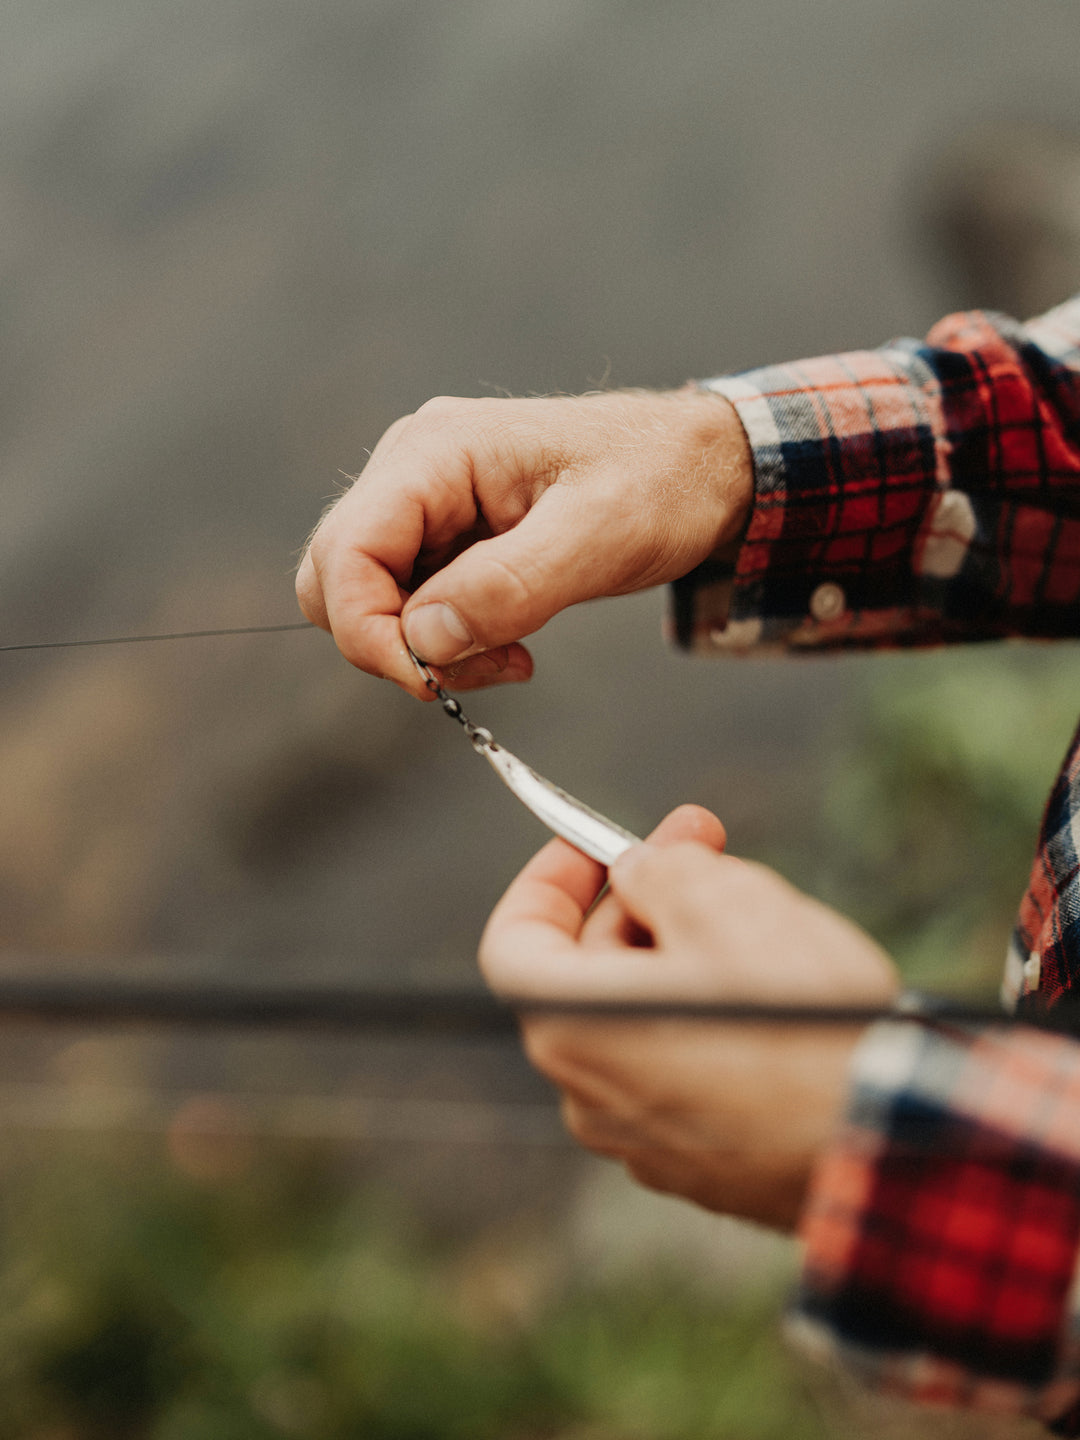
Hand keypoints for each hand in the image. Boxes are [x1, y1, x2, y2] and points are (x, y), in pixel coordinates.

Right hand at [296, 389, 751, 695]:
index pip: (344, 552)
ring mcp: (427, 502)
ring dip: (429, 649)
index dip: (368, 631)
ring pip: (372, 599)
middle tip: (483, 663)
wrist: (703, 466)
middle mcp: (413, 470)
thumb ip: (508, 587)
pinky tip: (513, 640)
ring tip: (513, 652)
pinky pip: (415, 604)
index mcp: (433, 453)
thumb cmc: (662, 481)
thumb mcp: (600, 536)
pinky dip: (452, 641)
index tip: (429, 682)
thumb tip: (424, 640)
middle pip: (338, 578)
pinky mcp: (448, 533)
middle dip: (396, 642)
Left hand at [479, 806, 899, 1229]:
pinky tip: (777, 990)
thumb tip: (642, 872)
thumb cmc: (800, 1024)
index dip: (550, 878)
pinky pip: (684, 1067)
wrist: (894, 1151)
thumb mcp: (729, 903)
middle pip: (588, 971)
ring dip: (684, 953)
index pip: (514, 940)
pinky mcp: (700, 1165)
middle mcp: (587, 1094)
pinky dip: (709, 1015)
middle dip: (642, 898)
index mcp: (572, 1027)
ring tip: (763, 915)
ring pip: (643, 1016)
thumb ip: (662, 870)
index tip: (598, 842)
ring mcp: (643, 1139)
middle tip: (709, 843)